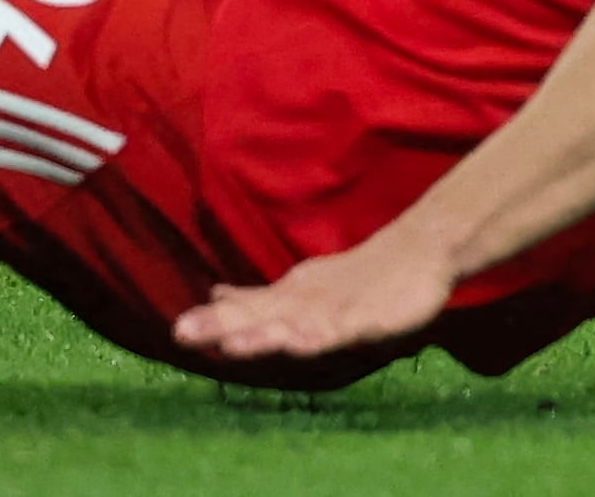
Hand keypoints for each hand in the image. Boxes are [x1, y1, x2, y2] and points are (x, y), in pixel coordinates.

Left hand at [172, 232, 454, 365]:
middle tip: (181, 333)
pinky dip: (316, 337)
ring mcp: (333, 310)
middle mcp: (303, 302)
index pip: (244, 311)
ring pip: (291, 325)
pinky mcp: (364, 319)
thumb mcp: (301, 289)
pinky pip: (338, 331)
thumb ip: (259, 299)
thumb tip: (216, 294)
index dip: (212, 320)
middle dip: (220, 325)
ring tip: (228, 344)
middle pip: (256, 316)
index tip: (176, 332)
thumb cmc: (356, 277)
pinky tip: (299, 345)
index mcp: (288, 298)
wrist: (418, 250)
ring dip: (260, 334)